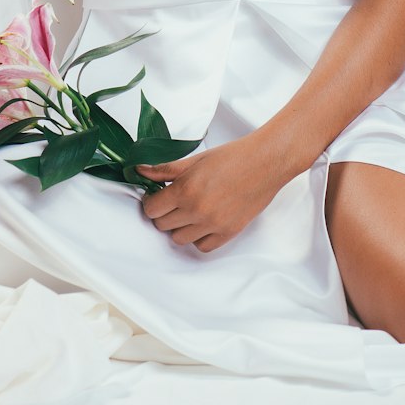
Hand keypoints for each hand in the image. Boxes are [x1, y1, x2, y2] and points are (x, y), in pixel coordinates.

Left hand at [135, 131, 288, 253]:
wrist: (264, 163)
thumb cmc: (232, 157)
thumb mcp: (195, 159)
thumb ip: (165, 169)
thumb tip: (140, 171)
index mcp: (186, 189)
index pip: (152, 209)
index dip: (151, 202)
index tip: (156, 196)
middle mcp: (197, 211)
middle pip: (163, 225)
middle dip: (164, 213)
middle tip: (172, 201)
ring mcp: (213, 225)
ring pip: (179, 239)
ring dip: (179, 226)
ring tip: (188, 210)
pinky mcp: (228, 234)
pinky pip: (202, 247)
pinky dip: (198, 237)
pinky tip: (202, 222)